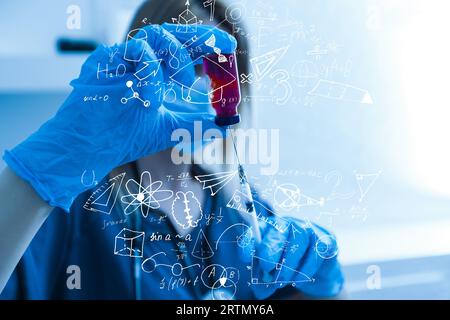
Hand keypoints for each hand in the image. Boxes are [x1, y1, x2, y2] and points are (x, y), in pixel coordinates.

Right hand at [3, 24, 236, 210]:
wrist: (92, 149)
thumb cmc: (126, 137)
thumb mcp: (172, 130)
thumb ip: (199, 124)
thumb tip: (229, 122)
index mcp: (156, 72)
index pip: (183, 48)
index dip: (206, 43)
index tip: (229, 46)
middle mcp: (140, 61)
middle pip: (172, 34)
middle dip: (199, 38)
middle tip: (221, 46)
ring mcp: (123, 59)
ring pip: (155, 37)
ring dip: (176, 58)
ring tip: (180, 85)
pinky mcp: (106, 61)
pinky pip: (136, 52)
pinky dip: (151, 73)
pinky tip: (150, 99)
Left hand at [241, 217, 343, 298]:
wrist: (317, 270)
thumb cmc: (288, 267)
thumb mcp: (271, 273)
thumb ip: (263, 279)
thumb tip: (260, 289)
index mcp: (269, 228)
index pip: (256, 230)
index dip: (249, 241)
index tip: (243, 257)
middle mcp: (287, 224)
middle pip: (278, 231)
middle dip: (270, 249)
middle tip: (265, 268)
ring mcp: (307, 228)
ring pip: (298, 240)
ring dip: (288, 265)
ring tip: (280, 282)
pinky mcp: (325, 239)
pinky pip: (316, 252)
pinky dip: (305, 269)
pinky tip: (297, 280)